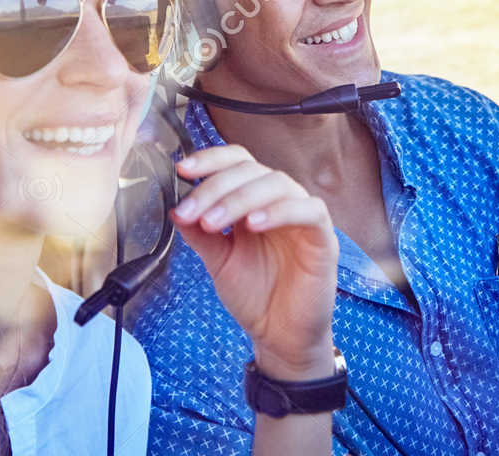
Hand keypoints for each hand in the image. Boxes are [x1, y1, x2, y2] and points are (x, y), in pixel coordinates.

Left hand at [171, 145, 338, 376]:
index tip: (181, 171)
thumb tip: (175, 208)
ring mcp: (303, 217)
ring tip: (213, 221)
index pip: (237, 162)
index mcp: (255, 201)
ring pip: (277, 184)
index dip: (211, 160)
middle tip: (191, 212)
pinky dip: (279, 211)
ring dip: (240, 198)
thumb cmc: (254, 296)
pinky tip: (253, 225)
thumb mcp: (218, 261)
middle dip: (215, 187)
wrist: (280, 338)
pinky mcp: (323, 237)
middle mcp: (279, 201)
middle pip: (251, 170)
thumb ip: (200, 234)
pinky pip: (308, 211)